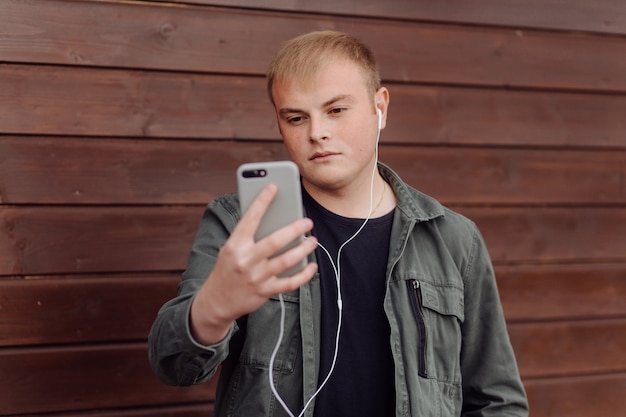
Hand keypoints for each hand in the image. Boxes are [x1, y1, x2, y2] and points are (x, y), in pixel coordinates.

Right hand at [190, 184, 317, 344]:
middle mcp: (245, 260)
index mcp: (234, 245)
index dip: (262, 201)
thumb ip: (249, 237)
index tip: (273, 186)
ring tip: (313, 240)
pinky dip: (304, 274)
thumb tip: (276, 219)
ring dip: (303, 249)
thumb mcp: (231, 249)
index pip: (250, 219)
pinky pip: (290, 282)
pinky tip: (312, 265)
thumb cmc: (228, 268)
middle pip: (275, 241)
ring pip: (286, 260)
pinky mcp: (265, 291)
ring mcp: (256, 277)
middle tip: (307, 221)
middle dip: (294, 229)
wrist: (216, 301)